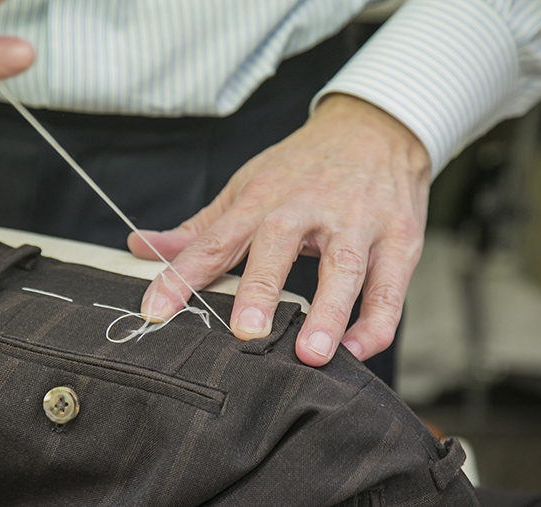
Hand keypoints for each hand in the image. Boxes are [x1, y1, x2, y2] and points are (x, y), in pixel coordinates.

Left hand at [128, 94, 430, 365]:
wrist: (375, 128)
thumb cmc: (303, 166)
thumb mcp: (247, 186)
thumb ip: (200, 227)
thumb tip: (141, 246)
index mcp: (262, 198)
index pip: (214, 240)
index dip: (182, 275)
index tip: (155, 310)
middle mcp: (307, 207)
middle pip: (279, 245)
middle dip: (261, 287)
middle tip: (247, 331)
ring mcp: (357, 222)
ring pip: (345, 268)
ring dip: (330, 312)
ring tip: (312, 354)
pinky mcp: (399, 238)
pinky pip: (391, 286)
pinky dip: (377, 320)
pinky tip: (357, 349)